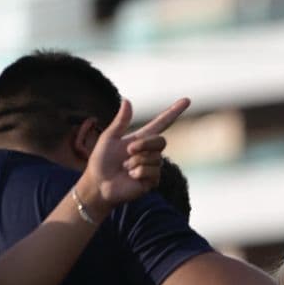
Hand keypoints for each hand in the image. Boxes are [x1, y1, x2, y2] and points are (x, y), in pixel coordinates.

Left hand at [75, 97, 191, 212]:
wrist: (97, 184)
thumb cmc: (100, 161)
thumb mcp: (109, 138)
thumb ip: (121, 121)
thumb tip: (127, 100)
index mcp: (141, 139)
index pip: (162, 123)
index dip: (174, 112)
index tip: (186, 100)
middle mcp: (150, 152)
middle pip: (161, 141)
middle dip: (144, 145)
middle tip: (128, 151)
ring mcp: (153, 166)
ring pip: (154, 158)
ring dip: (135, 162)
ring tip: (125, 168)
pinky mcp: (153, 180)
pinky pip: (151, 171)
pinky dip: (137, 173)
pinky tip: (130, 177)